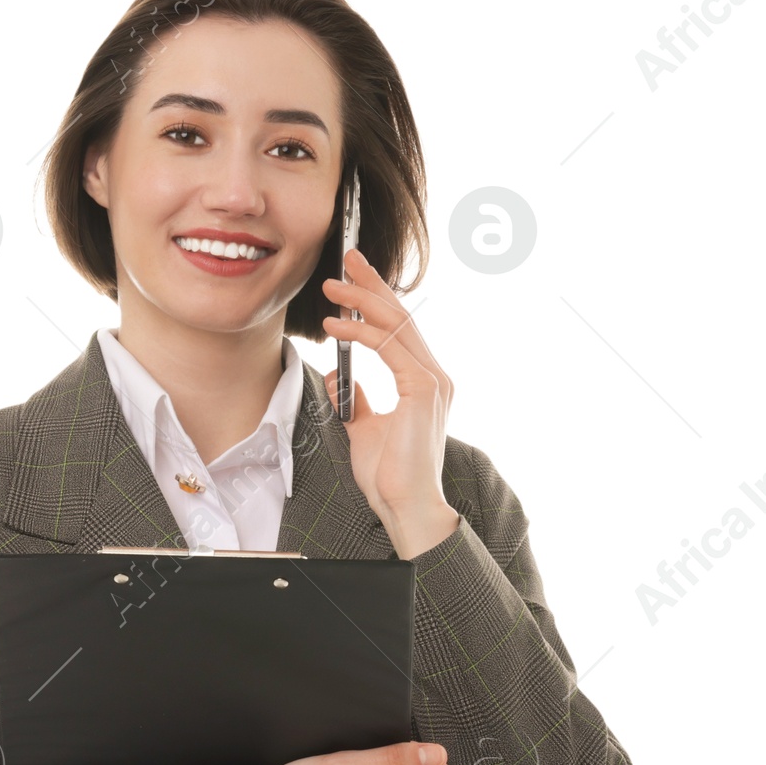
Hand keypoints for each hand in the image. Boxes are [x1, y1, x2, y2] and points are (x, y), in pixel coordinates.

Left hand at [322, 248, 460, 559]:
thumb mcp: (363, 428)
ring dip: (361, 301)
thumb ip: (356, 398)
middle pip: (402, 316)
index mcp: (423, 381)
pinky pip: (388, 347)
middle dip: (373, 284)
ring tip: (331, 288)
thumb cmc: (389, 476)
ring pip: (395, 324)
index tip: (355, 278)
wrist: (406, 506)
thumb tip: (340, 376)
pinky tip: (336, 326)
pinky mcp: (422, 389)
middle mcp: (434, 375)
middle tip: (349, 259)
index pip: (400, 328)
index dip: (378, 298)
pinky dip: (360, 332)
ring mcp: (432, 381)